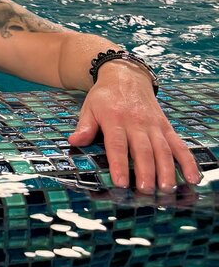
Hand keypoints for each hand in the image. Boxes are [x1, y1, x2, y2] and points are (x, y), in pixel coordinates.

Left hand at [68, 64, 199, 190]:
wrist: (126, 75)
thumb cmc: (105, 96)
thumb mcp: (89, 107)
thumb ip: (84, 126)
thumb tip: (74, 141)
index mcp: (114, 118)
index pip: (117, 144)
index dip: (118, 164)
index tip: (120, 182)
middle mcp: (136, 122)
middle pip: (143, 149)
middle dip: (145, 171)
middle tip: (146, 190)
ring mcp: (154, 125)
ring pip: (162, 149)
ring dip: (166, 170)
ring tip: (167, 189)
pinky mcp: (166, 126)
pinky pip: (179, 145)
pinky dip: (188, 161)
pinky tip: (193, 177)